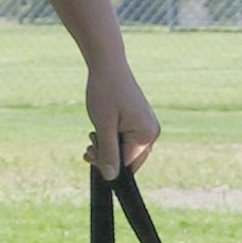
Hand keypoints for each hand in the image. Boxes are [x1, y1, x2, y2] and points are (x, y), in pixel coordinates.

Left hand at [83, 61, 160, 179]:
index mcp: (146, 135)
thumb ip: (108, 153)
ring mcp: (148, 127)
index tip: (89, 152)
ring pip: (127, 152)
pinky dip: (113, 140)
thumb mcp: (103, 125)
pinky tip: (101, 131)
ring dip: (108, 149)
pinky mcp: (141, 122)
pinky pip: (128, 141)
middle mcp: (152, 133)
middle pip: (129, 161)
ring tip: (93, 136)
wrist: (108, 65)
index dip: (106, 164)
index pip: (126, 165)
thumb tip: (111, 177)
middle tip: (89, 147)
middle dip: (107, 157)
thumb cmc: (105, 91)